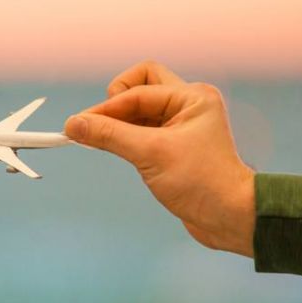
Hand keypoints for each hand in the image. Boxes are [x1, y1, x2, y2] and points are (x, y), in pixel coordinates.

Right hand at [63, 61, 255, 256]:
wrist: (229, 218)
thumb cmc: (200, 182)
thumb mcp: (150, 154)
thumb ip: (109, 135)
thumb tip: (73, 124)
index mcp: (192, 97)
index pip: (136, 92)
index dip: (105, 109)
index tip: (77, 126)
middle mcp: (188, 104)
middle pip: (140, 84)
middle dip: (117, 102)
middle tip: (102, 124)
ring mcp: (181, 123)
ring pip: (139, 108)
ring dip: (119, 121)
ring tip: (101, 141)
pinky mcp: (174, 144)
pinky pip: (141, 128)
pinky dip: (125, 135)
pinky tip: (114, 148)